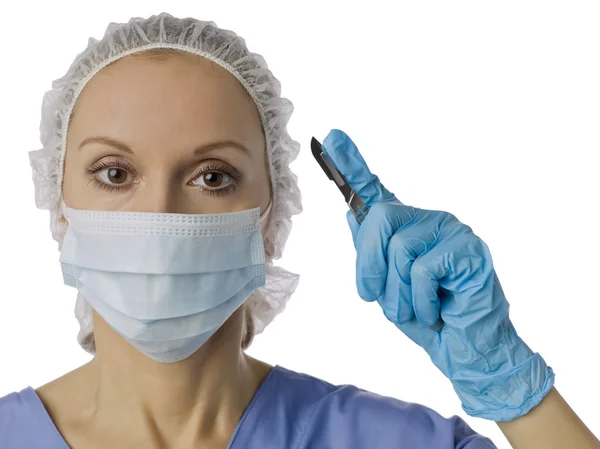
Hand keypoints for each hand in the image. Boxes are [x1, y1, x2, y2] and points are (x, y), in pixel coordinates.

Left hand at [321, 129, 554, 421]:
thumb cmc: (425, 316)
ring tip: (416, 309)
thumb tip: (352, 214)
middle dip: (370, 265)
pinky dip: (420, 300)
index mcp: (405, 228)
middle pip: (380, 219)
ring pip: (399, 247)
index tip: (331, 137)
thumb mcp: (387, 287)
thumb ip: (372, 252)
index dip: (351, 164)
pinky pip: (422, 269)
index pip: (374, 189)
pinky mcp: (468, 249)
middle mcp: (427, 221)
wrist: (464, 350)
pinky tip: (436, 310)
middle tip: (378, 297)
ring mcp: (450, 231)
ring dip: (396, 294)